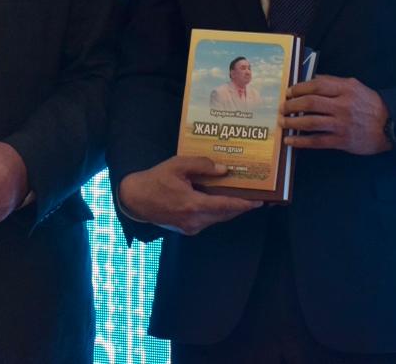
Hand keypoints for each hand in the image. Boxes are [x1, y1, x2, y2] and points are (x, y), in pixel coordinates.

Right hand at [117, 156, 261, 235]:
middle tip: (254, 196)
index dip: (244, 204)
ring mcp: (191, 227)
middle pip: (225, 214)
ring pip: (217, 218)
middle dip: (240, 207)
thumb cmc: (156, 179)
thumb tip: (224, 170)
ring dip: (229, 209)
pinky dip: (216, 211)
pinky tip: (219, 200)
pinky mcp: (187, 229)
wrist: (135, 198)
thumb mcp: (178, 165)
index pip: (226, 206)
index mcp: (193, 205)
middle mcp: (195, 220)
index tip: (259, 201)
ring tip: (239, 196)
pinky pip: (208, 220)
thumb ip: (202, 165)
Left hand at [283, 75, 391, 153]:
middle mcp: (342, 106)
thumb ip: (333, 82)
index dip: (299, 88)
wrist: (391, 126)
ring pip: (310, 122)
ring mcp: (341, 124)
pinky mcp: (342, 141)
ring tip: (282, 122)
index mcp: (346, 89)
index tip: (289, 92)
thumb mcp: (355, 86)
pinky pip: (316, 141)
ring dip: (292, 123)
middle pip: (310, 103)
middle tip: (282, 107)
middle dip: (291, 105)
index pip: (316, 85)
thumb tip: (310, 80)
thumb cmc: (370, 104)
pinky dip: (300, 141)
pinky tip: (290, 141)